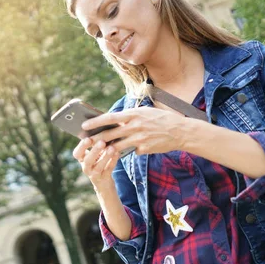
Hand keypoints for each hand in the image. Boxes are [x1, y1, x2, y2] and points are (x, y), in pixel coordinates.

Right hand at [72, 137, 118, 187]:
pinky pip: (108, 169)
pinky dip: (113, 161)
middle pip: (88, 160)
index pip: (77, 153)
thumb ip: (95, 142)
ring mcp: (94, 174)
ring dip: (105, 156)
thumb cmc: (99, 160)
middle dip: (94, 151)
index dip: (81, 147)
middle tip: (101, 142)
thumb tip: (102, 125)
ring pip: (98, 166)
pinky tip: (117, 153)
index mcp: (81, 159)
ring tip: (111, 148)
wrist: (103, 182)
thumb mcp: (94, 152)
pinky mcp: (104, 179)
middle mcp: (86, 167)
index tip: (88, 139)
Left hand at [82, 107, 202, 155]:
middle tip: (86, 142)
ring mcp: (139, 139)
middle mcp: (135, 126)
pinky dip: (130, 150)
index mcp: (134, 114)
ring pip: (117, 146)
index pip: (110, 118)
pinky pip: (131, 151)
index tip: (84, 125)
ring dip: (108, 149)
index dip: (95, 122)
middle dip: (96, 138)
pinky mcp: (143, 149)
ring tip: (101, 150)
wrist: (180, 132)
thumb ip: (131, 116)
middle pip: (110, 134)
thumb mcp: (145, 112)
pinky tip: (134, 149)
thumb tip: (115, 120)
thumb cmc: (162, 120)